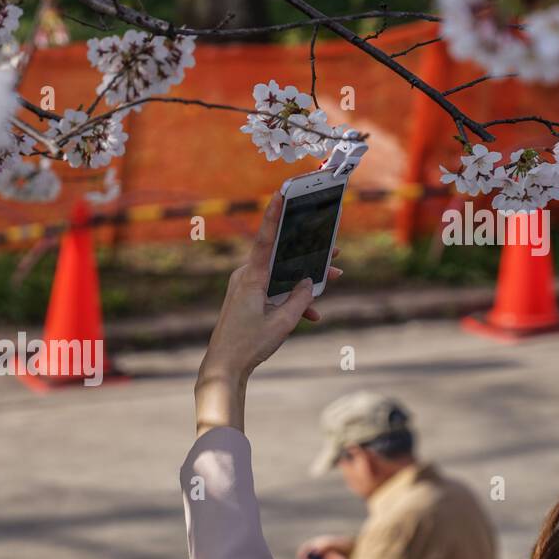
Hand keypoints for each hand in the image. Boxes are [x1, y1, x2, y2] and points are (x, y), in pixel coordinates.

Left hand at [194, 194, 342, 435]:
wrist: (224, 366)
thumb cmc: (249, 344)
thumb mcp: (283, 322)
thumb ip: (300, 299)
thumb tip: (308, 282)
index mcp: (252, 278)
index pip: (266, 239)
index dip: (275, 215)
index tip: (280, 192)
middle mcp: (247, 278)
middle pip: (280, 256)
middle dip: (308, 255)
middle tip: (333, 249)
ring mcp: (247, 288)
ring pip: (280, 275)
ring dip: (304, 280)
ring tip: (332, 279)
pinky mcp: (248, 300)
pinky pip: (274, 291)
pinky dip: (291, 299)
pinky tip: (312, 314)